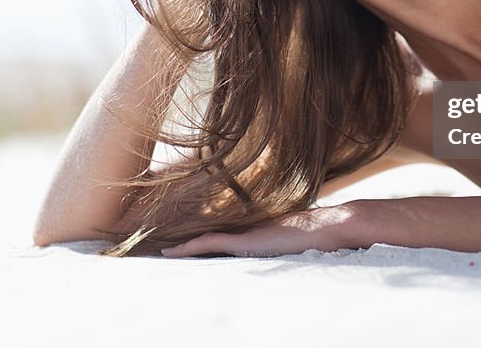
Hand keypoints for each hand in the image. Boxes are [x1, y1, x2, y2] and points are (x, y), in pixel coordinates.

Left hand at [160, 203, 364, 257]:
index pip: (217, 233)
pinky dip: (190, 248)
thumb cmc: (311, 236)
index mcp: (251, 229)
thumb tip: (277, 244)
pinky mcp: (243, 241)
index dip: (197, 237)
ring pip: (203, 238)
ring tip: (158, 249)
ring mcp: (242, 233)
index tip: (177, 239)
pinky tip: (172, 252)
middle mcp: (243, 228)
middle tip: (157, 242)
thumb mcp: (288, 240)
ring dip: (182, 244)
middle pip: (205, 233)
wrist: (323, 228)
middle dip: (183, 237)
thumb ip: (276, 240)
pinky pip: (209, 244)